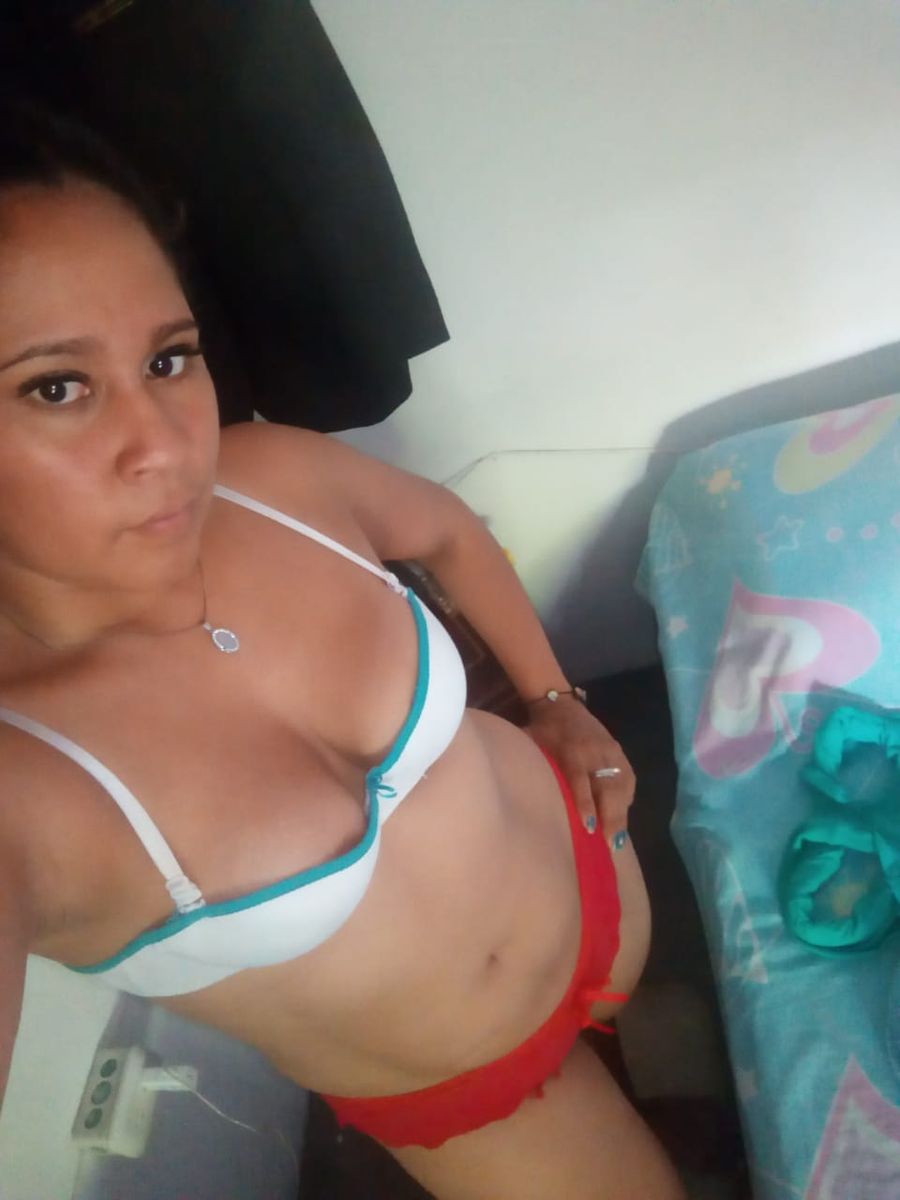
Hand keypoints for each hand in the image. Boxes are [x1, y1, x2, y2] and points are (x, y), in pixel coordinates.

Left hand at [525, 697, 635, 844]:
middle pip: (607, 785)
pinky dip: (626, 799)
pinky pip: (628, 778)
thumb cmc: (542, 731)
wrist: (561, 703)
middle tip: (611, 844)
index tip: (589, 826)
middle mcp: (595, 750)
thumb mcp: (534, 746)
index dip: (585, 803)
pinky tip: (623, 815)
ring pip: (621, 784)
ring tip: (618, 839)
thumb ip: (537, 767)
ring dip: (621, 813)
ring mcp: (610, 749)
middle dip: (611, 815)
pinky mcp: (619, 750)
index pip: (580, 778)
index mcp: (571, 749)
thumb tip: (528, 800)